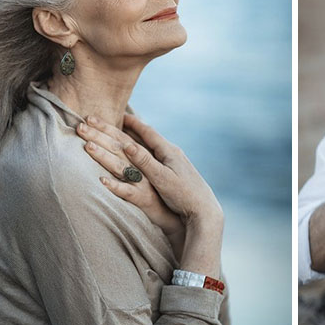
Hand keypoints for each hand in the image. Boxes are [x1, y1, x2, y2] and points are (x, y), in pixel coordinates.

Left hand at [77, 116, 183, 242]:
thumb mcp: (162, 172)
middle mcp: (152, 164)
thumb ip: (147, 157)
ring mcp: (148, 181)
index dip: (112, 126)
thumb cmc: (178, 193)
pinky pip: (129, 192)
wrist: (197, 212)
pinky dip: (116, 186)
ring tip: (87, 145)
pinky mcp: (147, 199)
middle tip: (82, 121)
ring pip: (122, 165)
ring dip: (104, 155)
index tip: (92, 116)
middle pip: (123, 146)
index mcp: (156, 155)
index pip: (130, 136)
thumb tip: (132, 147)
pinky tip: (101, 181)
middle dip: (103, 133)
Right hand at [121, 114, 222, 230]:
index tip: (121, 114)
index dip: (133, 123)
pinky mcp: (178, 172)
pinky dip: (149, 152)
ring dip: (142, 140)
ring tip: (131, 134)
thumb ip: (144, 161)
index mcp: (169, 152)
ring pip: (155, 146)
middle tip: (121, 120)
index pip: (148, 132)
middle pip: (151, 137)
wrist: (204, 210)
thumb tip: (127, 144)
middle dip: (135, 129)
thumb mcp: (161, 178)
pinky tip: (148, 155)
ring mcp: (177, 162)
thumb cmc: (183, 195)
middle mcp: (174, 153)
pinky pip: (159, 156)